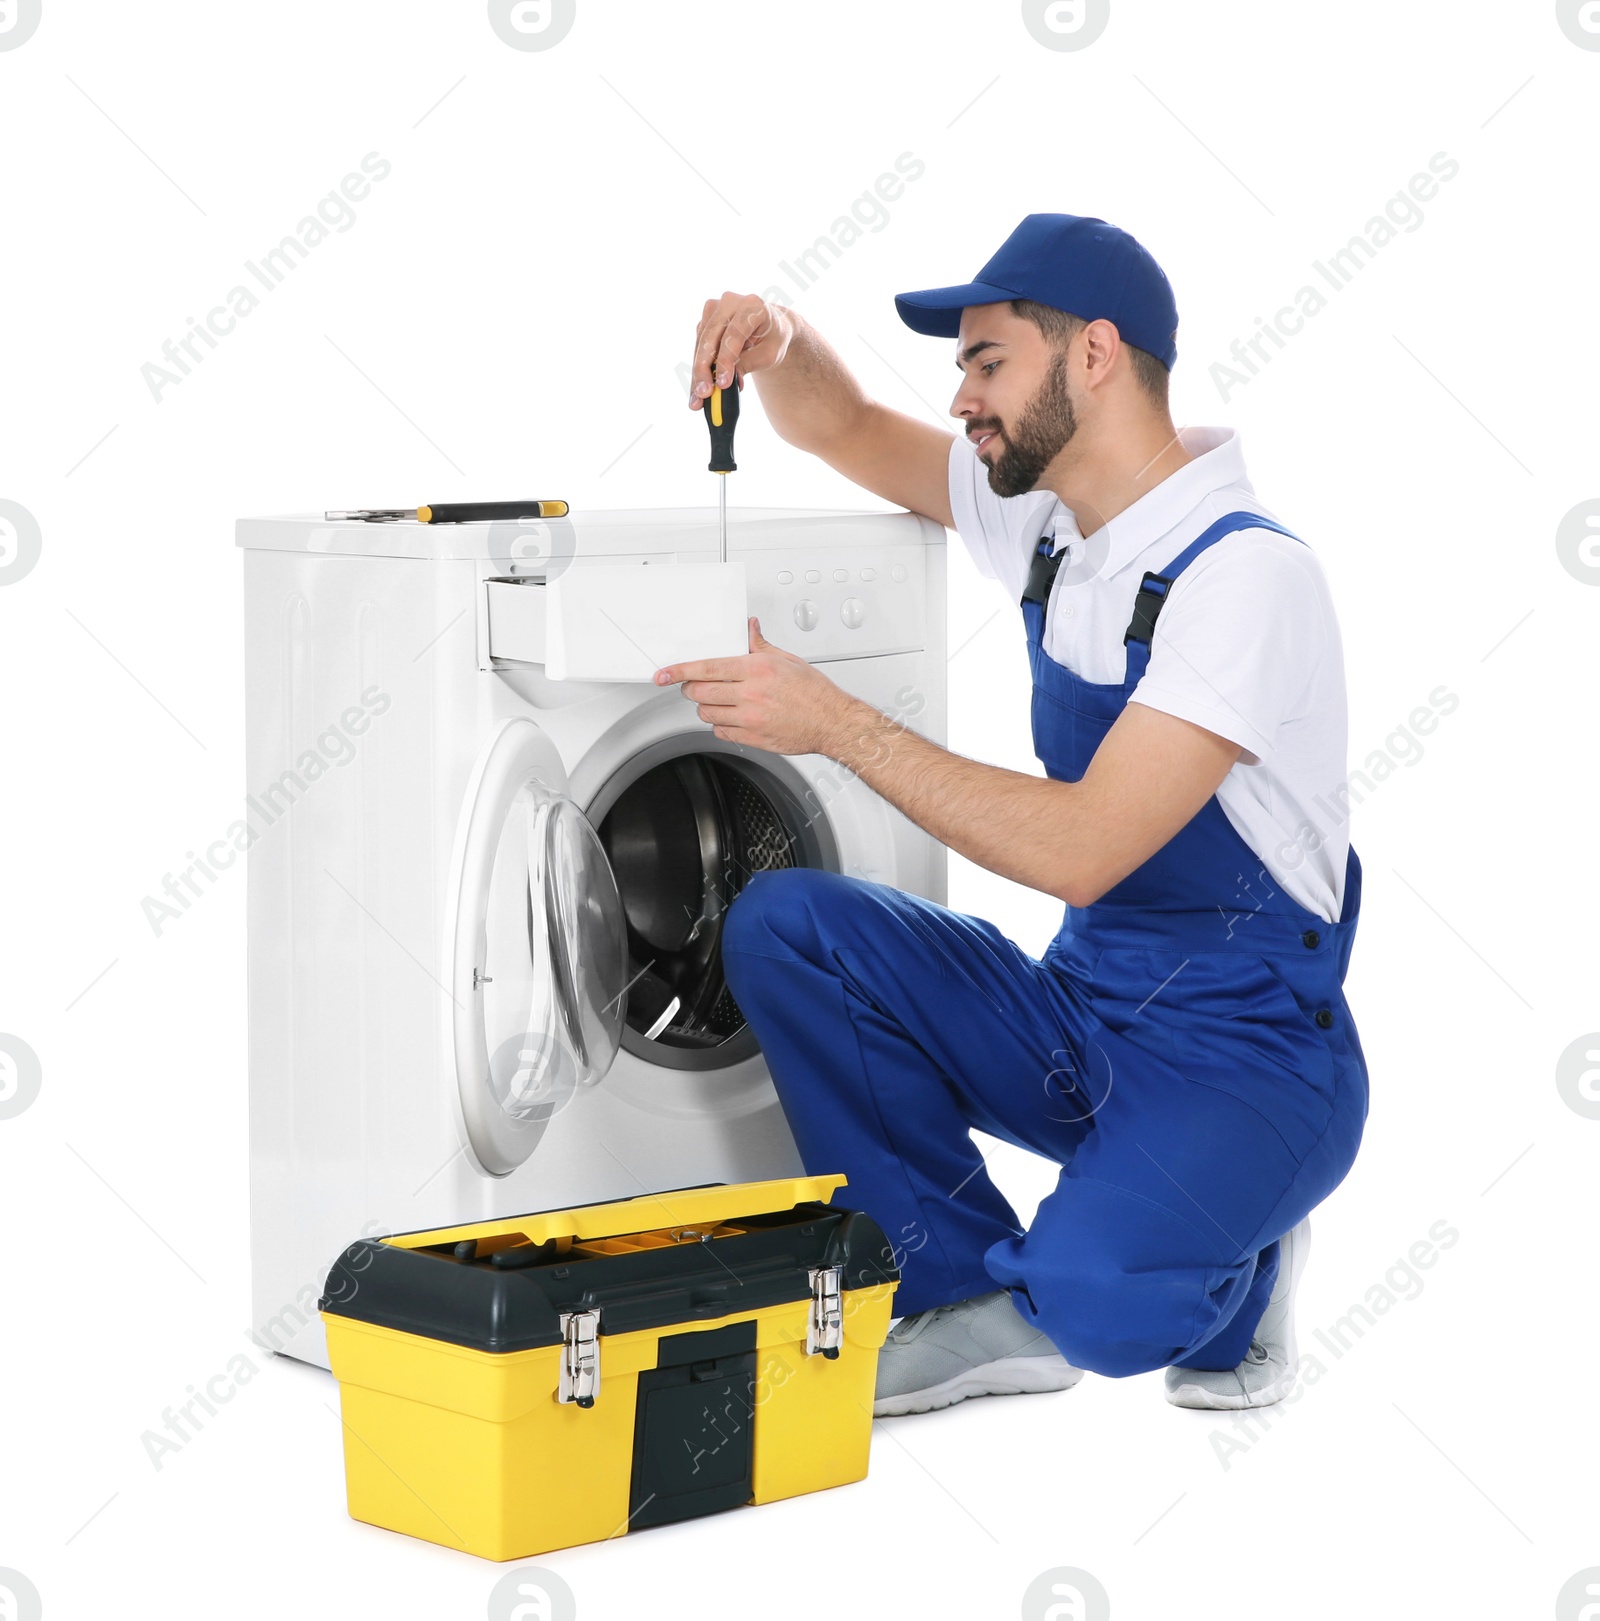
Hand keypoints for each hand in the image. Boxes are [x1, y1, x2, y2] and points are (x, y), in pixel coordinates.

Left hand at [654, 618, 857, 755]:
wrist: (832, 722)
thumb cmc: (815, 693)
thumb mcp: (787, 660)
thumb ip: (761, 645)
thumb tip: (749, 630)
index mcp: (757, 669)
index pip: (706, 668)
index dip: (679, 671)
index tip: (663, 674)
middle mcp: (751, 693)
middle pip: (700, 693)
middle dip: (691, 689)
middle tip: (695, 687)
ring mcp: (750, 718)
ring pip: (707, 714)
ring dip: (707, 707)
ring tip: (720, 702)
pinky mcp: (753, 738)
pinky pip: (721, 732)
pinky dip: (721, 725)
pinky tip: (732, 718)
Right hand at [687, 294, 795, 405]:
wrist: (771, 326)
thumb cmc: (773, 339)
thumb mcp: (768, 355)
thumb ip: (747, 364)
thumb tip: (724, 383)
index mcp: (752, 306)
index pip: (734, 334)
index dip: (725, 360)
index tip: (721, 383)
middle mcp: (730, 301)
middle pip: (711, 336)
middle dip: (704, 368)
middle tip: (703, 393)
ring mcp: (715, 308)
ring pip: (701, 343)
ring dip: (697, 372)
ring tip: (697, 398)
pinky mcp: (706, 319)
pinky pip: (698, 345)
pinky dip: (698, 367)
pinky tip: (697, 388)